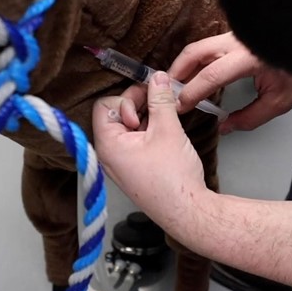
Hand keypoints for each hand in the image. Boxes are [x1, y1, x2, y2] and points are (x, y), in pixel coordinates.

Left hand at [92, 72, 209, 216]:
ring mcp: (121, 163)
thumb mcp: (167, 130)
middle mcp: (109, 155)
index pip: (105, 106)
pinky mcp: (134, 168)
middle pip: (115, 114)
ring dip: (147, 117)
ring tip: (167, 119)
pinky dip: (150, 132)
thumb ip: (160, 99)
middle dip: (139, 105)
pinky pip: (135, 141)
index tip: (148, 100)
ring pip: (128, 127)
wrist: (187, 212)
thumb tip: (157, 78)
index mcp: (107, 145)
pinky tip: (167, 132)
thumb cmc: (173, 179)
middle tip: (161, 103)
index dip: (127, 98)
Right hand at [169, 32, 291, 133]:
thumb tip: (225, 127)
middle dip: (177, 72)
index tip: (180, 107)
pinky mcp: (236, 34)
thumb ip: (250, 117)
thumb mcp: (279, 102)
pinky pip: (209, 44)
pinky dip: (196, 59)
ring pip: (200, 45)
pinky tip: (193, 73)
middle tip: (168, 92)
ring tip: (176, 85)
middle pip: (196, 52)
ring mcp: (235, 34)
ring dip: (184, 64)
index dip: (192, 93)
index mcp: (249, 58)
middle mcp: (238, 41)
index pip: (211, 76)